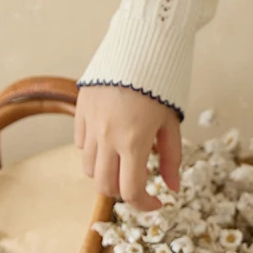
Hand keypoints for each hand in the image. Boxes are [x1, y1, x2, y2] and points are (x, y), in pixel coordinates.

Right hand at [74, 84, 181, 213]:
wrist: (139, 46)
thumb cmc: (162, 84)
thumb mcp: (172, 122)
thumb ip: (171, 157)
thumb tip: (172, 188)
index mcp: (134, 142)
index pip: (131, 191)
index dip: (144, 205)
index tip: (156, 203)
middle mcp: (107, 138)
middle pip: (104, 186)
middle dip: (122, 193)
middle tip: (139, 184)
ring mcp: (90, 125)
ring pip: (89, 168)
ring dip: (107, 173)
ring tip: (124, 160)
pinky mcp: (80, 111)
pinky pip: (81, 144)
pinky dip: (94, 151)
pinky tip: (110, 140)